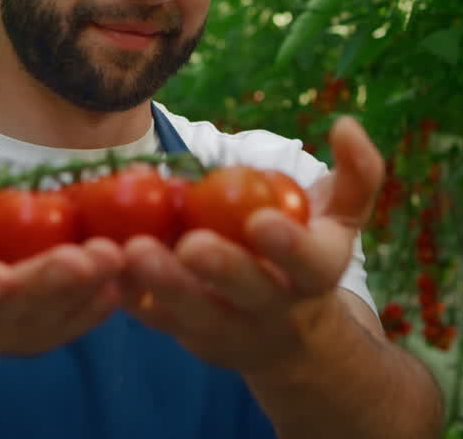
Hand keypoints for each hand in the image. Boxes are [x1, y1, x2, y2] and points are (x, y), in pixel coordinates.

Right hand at [0, 182, 124, 359]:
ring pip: (65, 310)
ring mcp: (29, 333)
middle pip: (24, 309)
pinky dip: (111, 290)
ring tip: (116, 250)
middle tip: (81, 257)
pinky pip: (89, 311)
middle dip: (52, 283)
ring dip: (93, 282)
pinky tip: (130, 262)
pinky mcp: (62, 327)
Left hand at [118, 116, 383, 375]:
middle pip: (249, 295)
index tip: (262, 221)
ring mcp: (230, 331)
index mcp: (316, 277)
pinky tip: (104, 266)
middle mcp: (276, 311)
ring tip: (133, 251)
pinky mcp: (189, 337)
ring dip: (164, 286)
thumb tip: (344, 123)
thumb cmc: (311, 255)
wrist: (292, 337)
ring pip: (196, 315)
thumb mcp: (344, 218)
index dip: (288, 246)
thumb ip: (358, 172)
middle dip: (222, 270)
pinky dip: (130, 296)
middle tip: (191, 243)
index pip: (310, 265)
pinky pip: (158, 320)